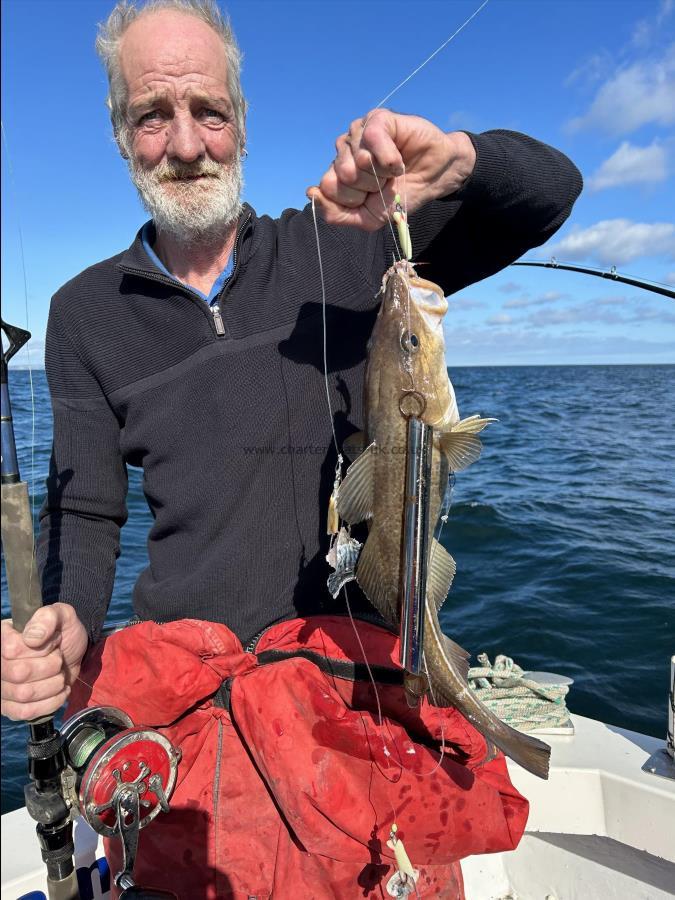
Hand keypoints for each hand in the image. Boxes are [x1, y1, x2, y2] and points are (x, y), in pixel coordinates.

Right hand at [1, 603, 87, 719]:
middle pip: (18, 674)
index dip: (40, 649)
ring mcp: (2, 687)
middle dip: (50, 667)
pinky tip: (59, 690)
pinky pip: (26, 712)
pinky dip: (50, 702)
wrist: (71, 654)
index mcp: (3, 636)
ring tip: (59, 674)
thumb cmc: (63, 632)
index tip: (54, 642)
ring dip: (52, 684)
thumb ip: (48, 618)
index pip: (12, 650)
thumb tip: (32, 638)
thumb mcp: (62, 616)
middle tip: (58, 659)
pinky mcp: (10, 706)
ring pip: (24, 695)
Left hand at [307, 109, 475, 229]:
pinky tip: (398, 160)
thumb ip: (336, 214)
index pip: (328, 188)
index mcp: (339, 171)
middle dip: (369, 186)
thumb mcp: (368, 217)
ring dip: (382, 173)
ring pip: (357, 160)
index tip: (372, 195)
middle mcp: (345, 150)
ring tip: (393, 170)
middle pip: (342, 175)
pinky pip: (371, 139)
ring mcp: (359, 132)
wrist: (435, 178)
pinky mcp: (377, 119)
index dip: (354, 198)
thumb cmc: (402, 194)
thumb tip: (312, 193)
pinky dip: (389, 158)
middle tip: (385, 182)